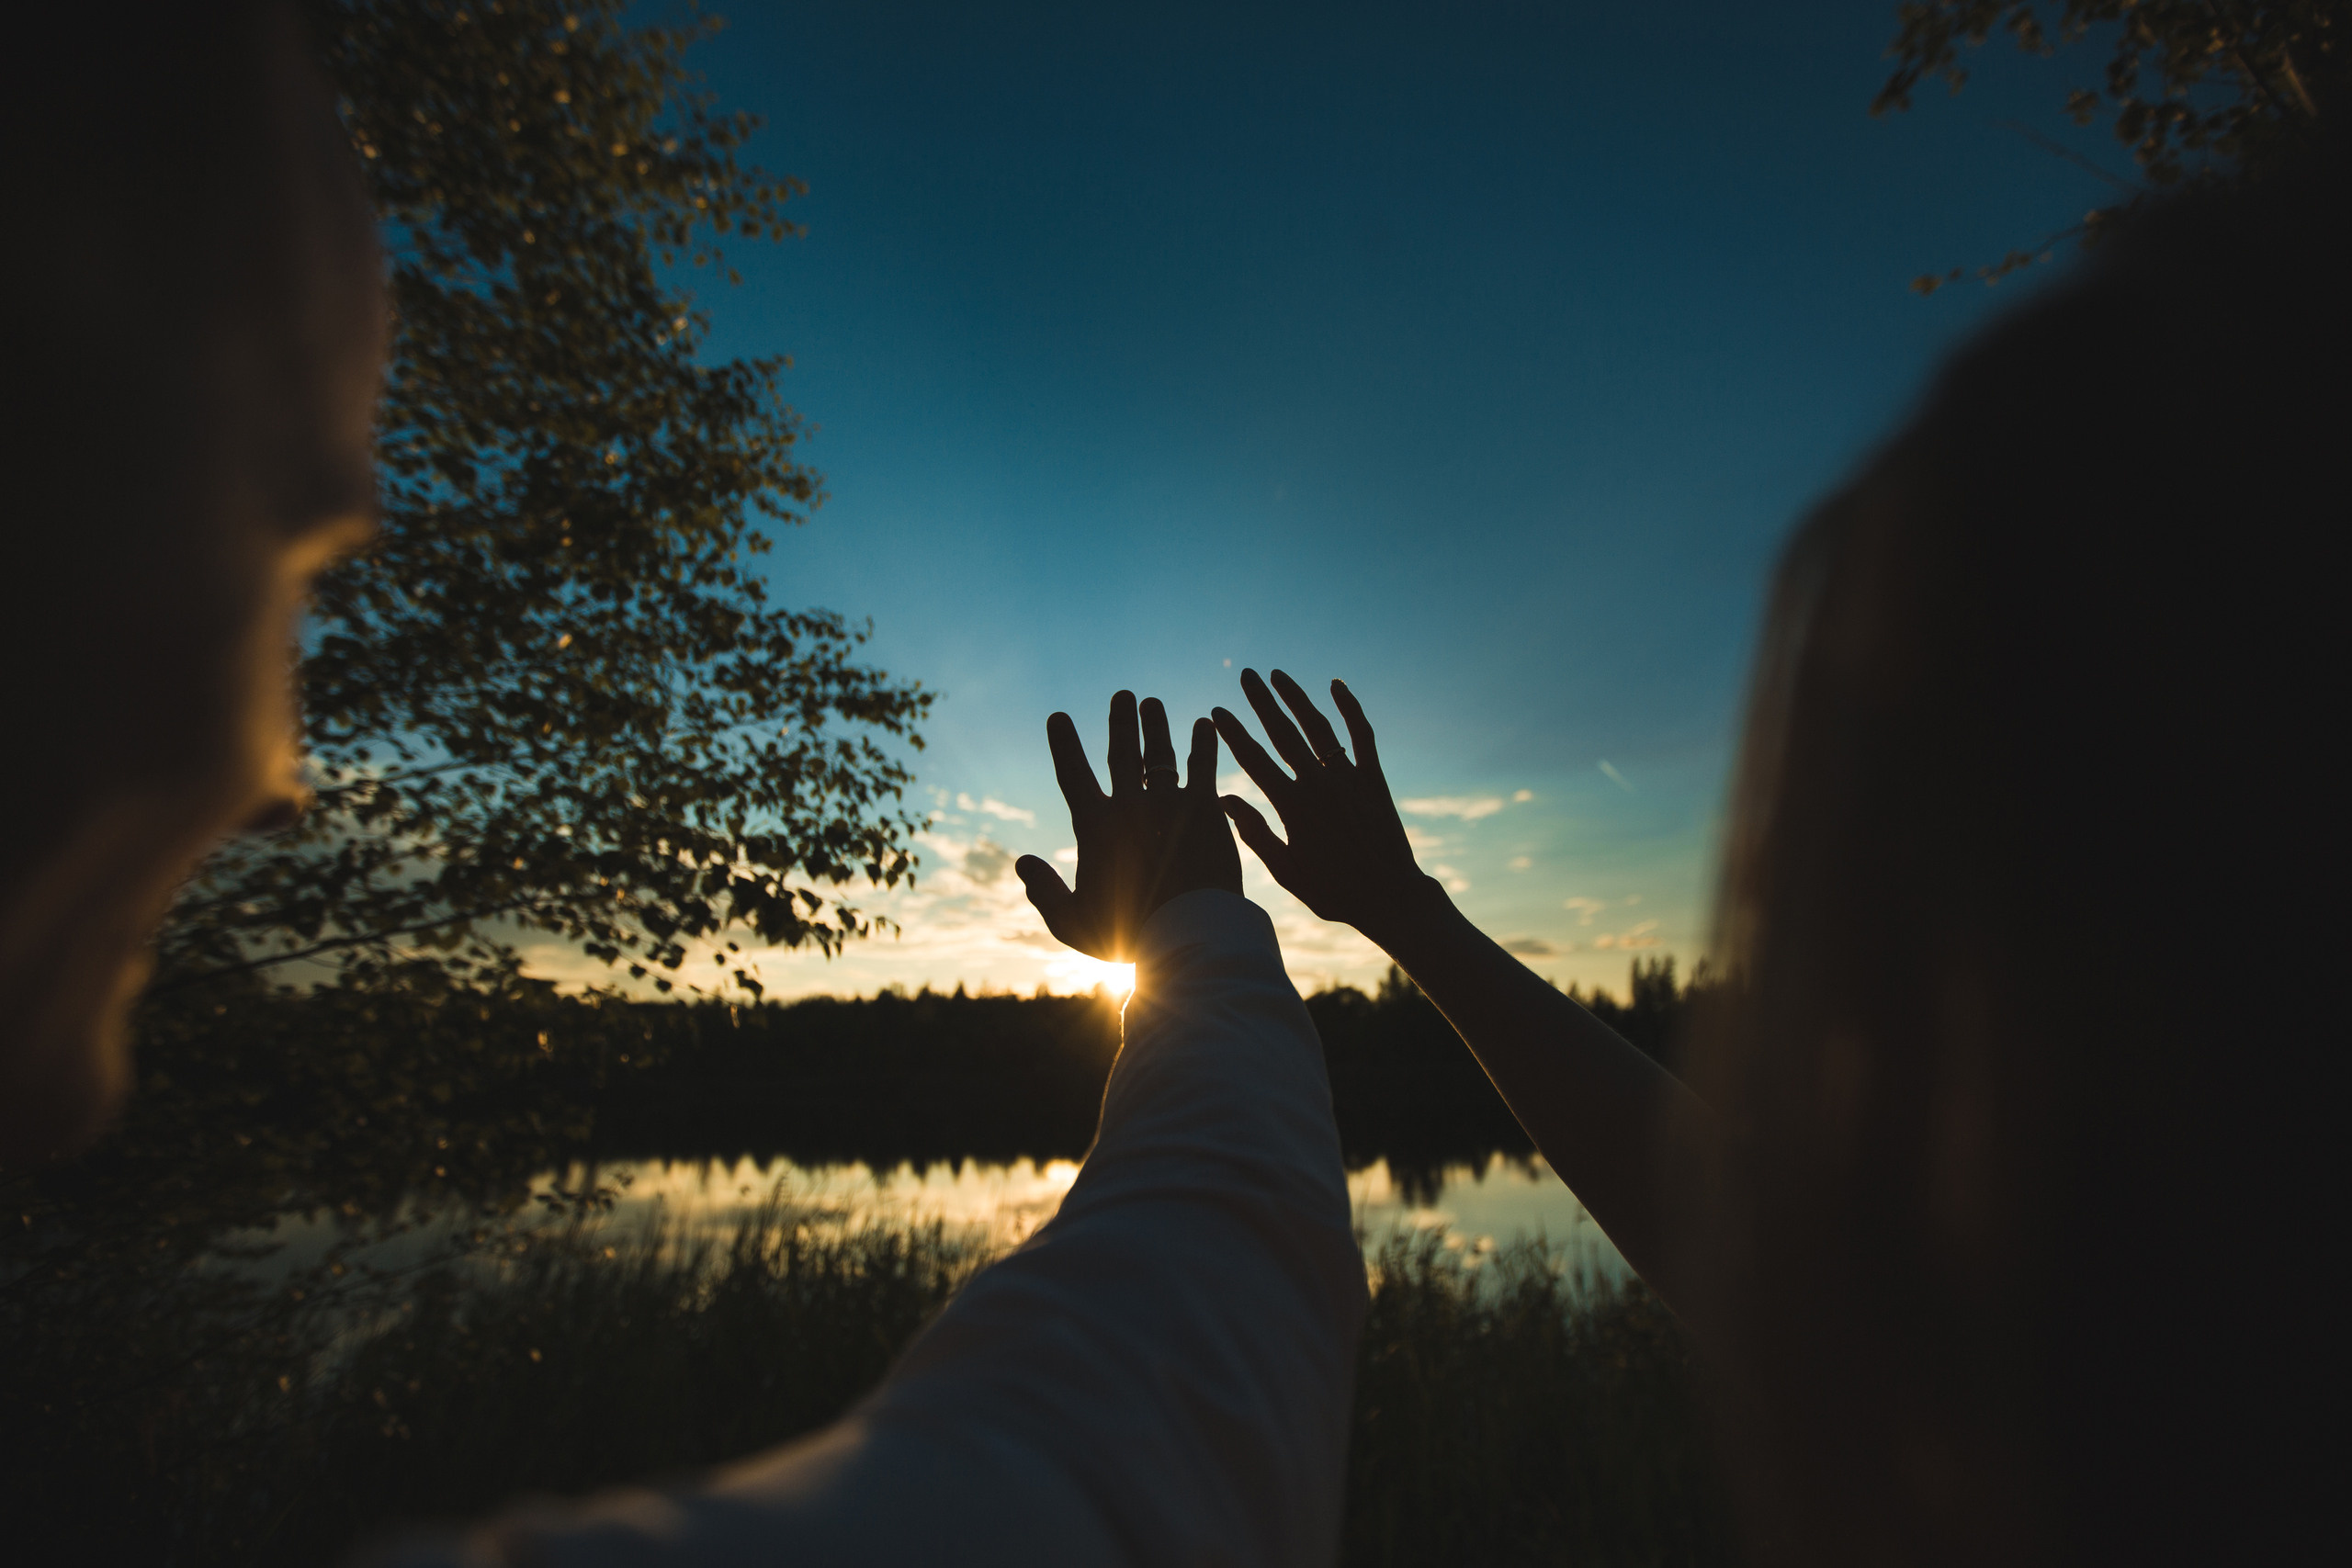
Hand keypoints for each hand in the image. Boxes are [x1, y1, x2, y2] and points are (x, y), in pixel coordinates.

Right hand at [1016, 691, 1242, 961]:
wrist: (1187, 933)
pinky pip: (1203, 767)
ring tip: (1153, 704)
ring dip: (1157, 725)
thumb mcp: (1073, 923)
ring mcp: (1168, 804)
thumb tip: (1021, 863)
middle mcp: (1130, 806)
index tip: (1058, 717)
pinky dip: (1202, 744)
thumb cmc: (1129, 935)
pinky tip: (1204, 725)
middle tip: (1123, 696)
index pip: (1072, 775)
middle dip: (1121, 721)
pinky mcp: (1204, 810)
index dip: (1064, 744)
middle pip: (1122, 753)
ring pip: (1160, 753)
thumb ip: (1044, 893)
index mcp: (1096, 828)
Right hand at [1212, 670, 1438, 939]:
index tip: (1217, 711)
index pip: (1254, 759)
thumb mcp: (1286, 871)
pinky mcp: (1373, 778)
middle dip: (1262, 702)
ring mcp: (1348, 778)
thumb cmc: (1334, 891)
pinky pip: (1361, 735)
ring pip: (1318, 727)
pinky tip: (1336, 686)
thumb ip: (1254, 833)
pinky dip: (1350, 708)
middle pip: (1283, 733)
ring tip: (1278, 675)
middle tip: (1246, 675)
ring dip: (1297, 698)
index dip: (1234, 732)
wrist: (1390, 896)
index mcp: (1292, 807)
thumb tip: (1224, 800)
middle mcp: (1319, 785)